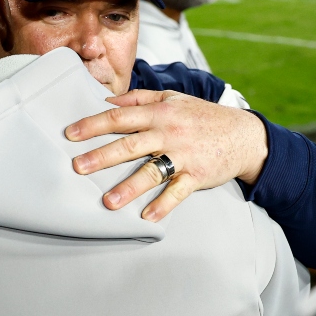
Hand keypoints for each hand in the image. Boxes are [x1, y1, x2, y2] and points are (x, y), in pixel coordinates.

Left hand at [65, 90, 267, 221]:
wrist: (244, 135)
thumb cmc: (203, 116)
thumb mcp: (173, 99)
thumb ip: (139, 99)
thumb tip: (107, 100)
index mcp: (160, 113)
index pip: (120, 117)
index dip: (94, 124)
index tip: (71, 134)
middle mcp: (169, 133)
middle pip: (130, 145)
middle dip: (101, 157)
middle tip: (78, 168)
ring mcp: (184, 155)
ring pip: (152, 171)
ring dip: (129, 187)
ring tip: (108, 201)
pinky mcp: (198, 176)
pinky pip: (178, 192)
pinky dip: (163, 205)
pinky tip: (147, 216)